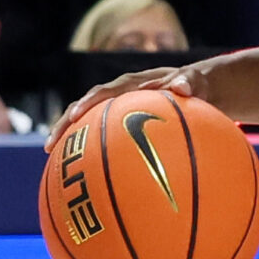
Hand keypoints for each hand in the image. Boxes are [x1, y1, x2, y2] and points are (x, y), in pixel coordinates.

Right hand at [48, 61, 213, 150]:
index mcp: (138, 83)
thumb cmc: (203, 87)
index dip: (90, 101)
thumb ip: (191, 82)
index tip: (77, 115)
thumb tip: (182, 86)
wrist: (206, 90)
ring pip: (93, 122)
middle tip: (51, 142)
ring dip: (74, 138)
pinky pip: (108, 138)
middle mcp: (125, 96)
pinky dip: (96, 152)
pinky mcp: (128, 125)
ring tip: (54, 159)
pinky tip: (88, 176)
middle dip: (68, 122)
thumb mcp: (201, 82)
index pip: (108, 91)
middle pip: (88, 107)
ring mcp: (125, 110)